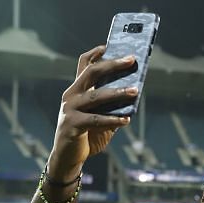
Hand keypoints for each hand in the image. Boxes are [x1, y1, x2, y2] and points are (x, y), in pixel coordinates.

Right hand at [48, 45, 136, 176]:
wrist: (68, 158)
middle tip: (131, 60)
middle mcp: (71, 95)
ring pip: (95, 96)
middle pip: (92, 73)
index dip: (96, 53)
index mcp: (77, 90)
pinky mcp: (71, 125)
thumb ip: (113, 105)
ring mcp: (69, 109)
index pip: (84, 64)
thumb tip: (134, 92)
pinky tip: (126, 120)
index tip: (110, 44)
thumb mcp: (102, 117)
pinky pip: (96, 120)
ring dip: (117, 92)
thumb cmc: (88, 135)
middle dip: (113, 65)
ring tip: (134, 91)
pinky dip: (112, 119)